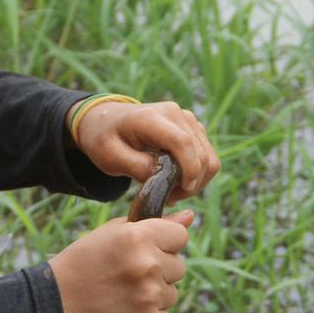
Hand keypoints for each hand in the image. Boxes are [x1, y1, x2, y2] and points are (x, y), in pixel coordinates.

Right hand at [49, 211, 193, 312]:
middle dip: (160, 269)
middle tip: (129, 274)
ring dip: (154, 293)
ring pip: (172, 293)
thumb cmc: (84, 262)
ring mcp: (149, 297)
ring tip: (124, 293)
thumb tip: (190, 216)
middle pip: (179, 266)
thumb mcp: (112, 232)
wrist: (57, 302)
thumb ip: (153, 223)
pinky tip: (125, 309)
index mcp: (138, 237)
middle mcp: (148, 265)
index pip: (180, 236)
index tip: (146, 250)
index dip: (164, 243)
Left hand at [74, 99, 219, 201]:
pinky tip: (175, 181)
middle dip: (190, 183)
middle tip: (167, 198)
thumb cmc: (105, 138)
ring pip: (209, 159)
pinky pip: (207, 156)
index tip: (180, 192)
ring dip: (194, 181)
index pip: (182, 142)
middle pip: (201, 155)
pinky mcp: (193, 128)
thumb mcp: (109, 156)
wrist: (107, 120)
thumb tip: (161, 177)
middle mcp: (175, 114)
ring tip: (170, 192)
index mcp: (151, 117)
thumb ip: (133, 166)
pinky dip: (196, 174)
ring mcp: (187, 120)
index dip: (189, 170)